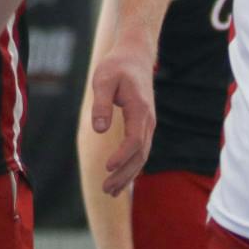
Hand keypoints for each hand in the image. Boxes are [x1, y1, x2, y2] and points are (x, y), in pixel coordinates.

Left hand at [87, 42, 156, 195]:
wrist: (135, 56)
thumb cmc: (117, 65)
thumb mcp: (103, 79)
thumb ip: (101, 103)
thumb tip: (99, 129)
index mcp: (139, 109)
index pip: (134, 140)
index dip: (122, 156)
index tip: (107, 168)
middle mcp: (148, 120)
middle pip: (140, 154)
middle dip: (124, 174)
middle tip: (106, 190)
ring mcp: (148, 124)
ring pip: (142, 156)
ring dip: (128, 175)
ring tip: (110, 192)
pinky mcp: (144, 126)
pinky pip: (141, 151)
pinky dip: (131, 166)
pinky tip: (120, 179)